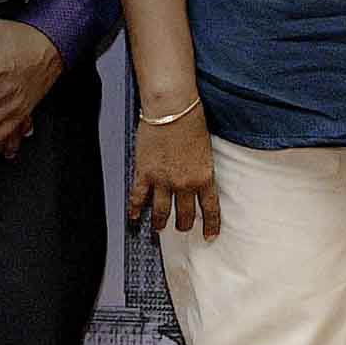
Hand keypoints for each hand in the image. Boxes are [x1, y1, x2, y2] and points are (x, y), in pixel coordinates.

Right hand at [127, 98, 222, 240]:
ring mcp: (163, 181)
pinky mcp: (144, 173)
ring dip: (161, 223)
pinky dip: (136, 210)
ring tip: (159, 229)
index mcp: (204, 177)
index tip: (209, 236)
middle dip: (184, 225)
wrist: (172, 108)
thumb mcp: (206, 149)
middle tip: (182, 229)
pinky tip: (134, 217)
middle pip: (185, 214)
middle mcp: (184, 184)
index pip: (210, 209)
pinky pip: (139, 198)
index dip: (210, 225)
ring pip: (161, 212)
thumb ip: (202, 168)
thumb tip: (197, 181)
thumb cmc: (192, 121)